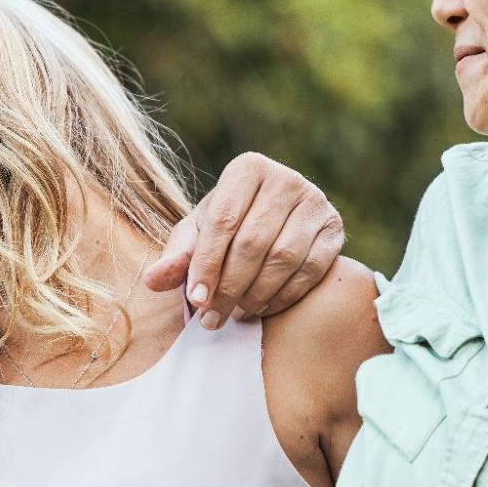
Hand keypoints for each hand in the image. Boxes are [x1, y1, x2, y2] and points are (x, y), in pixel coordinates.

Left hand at [143, 152, 343, 328]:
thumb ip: (176, 256)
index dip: (207, 264)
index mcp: (247, 168)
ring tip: (235, 314)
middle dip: (229, 287)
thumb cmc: (228, 226)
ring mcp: (316, 202)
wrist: (277, 220)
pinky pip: (310, 270)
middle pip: (253, 242)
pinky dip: (284, 296)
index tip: (196, 300)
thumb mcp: (198, 233)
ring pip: (283, 258)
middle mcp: (286, 178)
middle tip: (213, 318)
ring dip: (255, 295)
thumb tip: (152, 281)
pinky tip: (262, 309)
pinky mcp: (335, 229)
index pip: (223, 221)